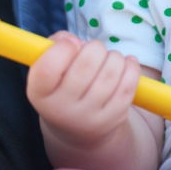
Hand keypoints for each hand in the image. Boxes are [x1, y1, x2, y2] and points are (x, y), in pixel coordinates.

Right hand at [27, 32, 140, 146]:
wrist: (78, 128)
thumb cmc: (63, 85)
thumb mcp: (49, 68)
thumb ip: (56, 44)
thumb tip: (76, 41)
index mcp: (40, 94)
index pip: (48, 67)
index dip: (63, 48)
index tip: (71, 44)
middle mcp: (62, 109)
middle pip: (86, 65)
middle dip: (95, 48)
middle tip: (95, 50)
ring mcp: (89, 117)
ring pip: (110, 73)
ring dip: (114, 57)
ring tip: (110, 58)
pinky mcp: (114, 118)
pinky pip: (128, 85)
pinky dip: (131, 66)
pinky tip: (126, 63)